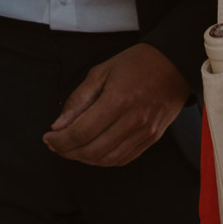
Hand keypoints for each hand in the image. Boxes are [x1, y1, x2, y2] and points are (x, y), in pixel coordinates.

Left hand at [43, 42, 189, 166]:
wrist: (174, 63)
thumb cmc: (137, 63)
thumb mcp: (102, 71)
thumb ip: (79, 99)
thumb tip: (59, 125)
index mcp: (118, 100)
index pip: (82, 132)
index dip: (60, 141)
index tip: (48, 138)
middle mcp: (133, 120)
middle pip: (93, 150)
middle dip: (68, 152)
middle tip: (56, 145)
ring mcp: (145, 132)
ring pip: (107, 159)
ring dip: (85, 159)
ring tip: (72, 149)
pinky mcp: (152, 138)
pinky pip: (124, 158)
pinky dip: (104, 160)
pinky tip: (93, 151)